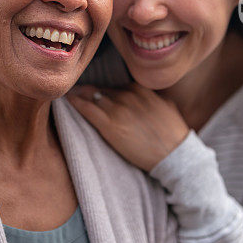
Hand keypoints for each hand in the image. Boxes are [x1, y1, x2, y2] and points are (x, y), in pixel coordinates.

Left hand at [67, 83, 188, 171]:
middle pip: (103, 90)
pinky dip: (76, 102)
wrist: (175, 155)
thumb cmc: (174, 134)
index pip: (117, 87)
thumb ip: (153, 98)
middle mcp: (128, 96)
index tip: (98, 93)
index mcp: (141, 90)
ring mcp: (118, 109)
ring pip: (92, 97)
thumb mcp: (166, 106)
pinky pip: (87, 108)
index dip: (107, 91)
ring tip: (72, 94)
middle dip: (90, 91)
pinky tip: (68, 99)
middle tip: (78, 90)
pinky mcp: (109, 125)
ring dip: (81, 94)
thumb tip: (148, 97)